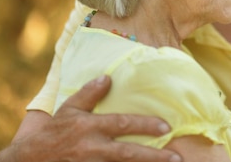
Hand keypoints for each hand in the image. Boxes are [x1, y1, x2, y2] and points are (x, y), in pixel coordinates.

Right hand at [0, 75, 181, 161]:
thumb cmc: (53, 134)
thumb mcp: (68, 109)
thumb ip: (89, 94)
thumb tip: (109, 77)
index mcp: (89, 127)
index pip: (122, 124)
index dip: (145, 125)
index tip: (167, 127)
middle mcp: (92, 148)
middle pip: (127, 153)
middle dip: (154, 157)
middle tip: (177, 158)